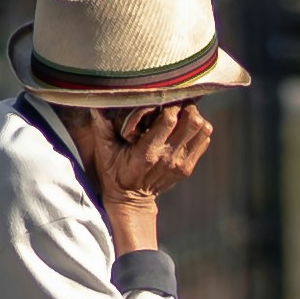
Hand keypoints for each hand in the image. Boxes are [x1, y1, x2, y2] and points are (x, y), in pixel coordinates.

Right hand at [69, 101, 214, 251]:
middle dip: (185, 106)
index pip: (169, 120)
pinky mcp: (188, 168)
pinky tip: (184, 128)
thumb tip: (96, 104)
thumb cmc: (114, 173)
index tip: (162, 98)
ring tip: (181, 114)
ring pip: (203, 130)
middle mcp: (167, 157)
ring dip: (194, 117)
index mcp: (147, 152)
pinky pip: (204, 140)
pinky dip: (198, 130)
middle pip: (192, 121)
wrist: (131, 201)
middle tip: (175, 103)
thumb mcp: (104, 152)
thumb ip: (102, 127)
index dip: (169, 103)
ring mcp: (180, 164)